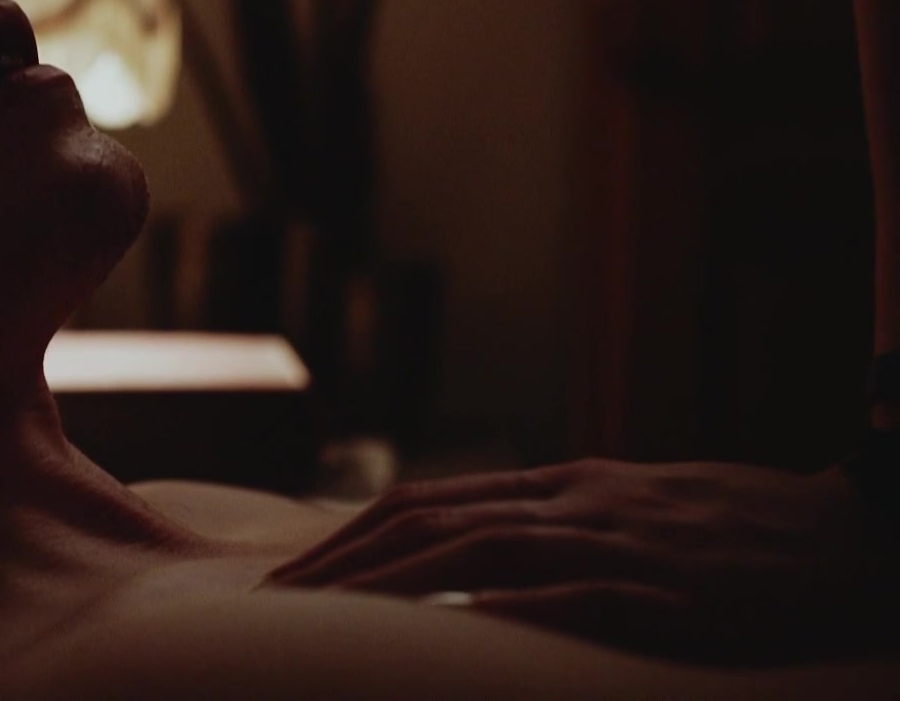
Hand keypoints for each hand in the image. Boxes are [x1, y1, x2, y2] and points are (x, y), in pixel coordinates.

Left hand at [266, 458, 899, 663]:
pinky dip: (513, 606)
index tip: (286, 578)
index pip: (425, 502)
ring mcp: (620, 543)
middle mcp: (575, 504)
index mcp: (562, 487)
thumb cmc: (735, 532)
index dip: (345, 536)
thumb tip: (467, 561)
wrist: (851, 535)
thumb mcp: (630, 513)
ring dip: (390, 584)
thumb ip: (551, 528)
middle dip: (340, 562)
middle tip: (271, 604)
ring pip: (480, 550)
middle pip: (428, 520)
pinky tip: (456, 626)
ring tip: (321, 618)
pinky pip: (579, 596)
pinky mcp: (669, 592)